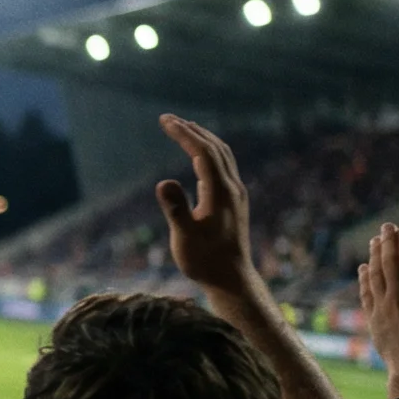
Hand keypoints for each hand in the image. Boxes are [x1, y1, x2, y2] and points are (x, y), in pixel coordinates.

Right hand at [154, 115, 260, 294]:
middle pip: (215, 148)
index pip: (202, 153)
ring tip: (183, 128)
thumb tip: (162, 182)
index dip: (184, 134)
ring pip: (222, 155)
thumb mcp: (185, 238)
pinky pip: (223, 166)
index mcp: (220, 193)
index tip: (165, 121)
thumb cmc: (205, 262)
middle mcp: (232, 188)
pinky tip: (198, 156)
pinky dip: (209, 152)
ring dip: (203, 138)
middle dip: (192, 130)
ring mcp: (236, 194)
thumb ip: (175, 209)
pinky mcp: (234, 201)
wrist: (232, 279)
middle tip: (168, 119)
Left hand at [360, 223, 398, 398]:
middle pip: (390, 260)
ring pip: (376, 273)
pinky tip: (364, 268)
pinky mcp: (373, 318)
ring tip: (375, 241)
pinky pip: (366, 292)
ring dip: (375, 255)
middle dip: (388, 241)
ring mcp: (383, 306)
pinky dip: (364, 277)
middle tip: (386, 226)